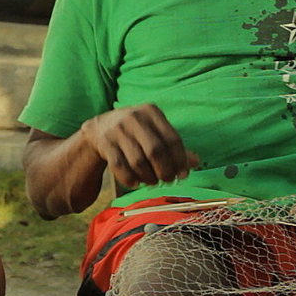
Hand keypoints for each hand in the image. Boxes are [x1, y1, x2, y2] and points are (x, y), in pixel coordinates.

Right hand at [79, 103, 199, 189]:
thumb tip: (195, 162)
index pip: (172, 139)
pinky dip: (130, 179)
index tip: (183, 174)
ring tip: (152, 181)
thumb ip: (174, 145)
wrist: (99, 127)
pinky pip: (120, 166)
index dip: (180, 160)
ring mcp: (117, 130)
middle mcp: (134, 117)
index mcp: (151, 112)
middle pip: (155, 150)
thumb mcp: (155, 131)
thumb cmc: (136, 131)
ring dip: (148, 177)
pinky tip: (136, 182)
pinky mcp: (104, 143)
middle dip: (165, 170)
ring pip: (138, 161)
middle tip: (168, 180)